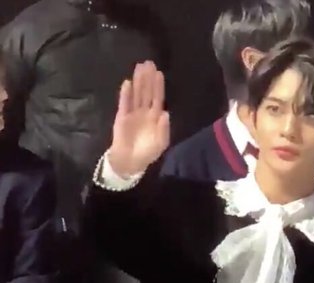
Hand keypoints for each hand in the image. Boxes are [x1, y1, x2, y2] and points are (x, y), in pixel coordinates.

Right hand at [108, 61, 169, 176]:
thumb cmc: (148, 153)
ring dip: (138, 81)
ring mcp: (132, 113)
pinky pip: (124, 104)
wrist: (130, 162)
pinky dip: (126, 94)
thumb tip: (166, 112)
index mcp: (155, 117)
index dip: (158, 86)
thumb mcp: (161, 143)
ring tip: (138, 67)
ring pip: (136, 94)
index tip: (158, 73)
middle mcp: (144, 112)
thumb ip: (164, 128)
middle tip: (148, 63)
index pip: (157, 98)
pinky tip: (128, 84)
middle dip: (147, 78)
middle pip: (146, 92)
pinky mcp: (121, 117)